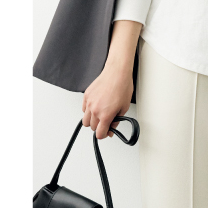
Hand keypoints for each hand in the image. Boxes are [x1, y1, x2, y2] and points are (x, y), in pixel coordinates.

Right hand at [82, 19, 140, 138]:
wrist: (117, 73)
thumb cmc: (122, 87)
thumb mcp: (123, 108)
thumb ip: (116, 121)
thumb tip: (112, 129)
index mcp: (105, 115)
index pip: (99, 133)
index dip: (104, 135)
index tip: (107, 132)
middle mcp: (95, 110)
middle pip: (92, 128)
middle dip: (99, 127)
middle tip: (106, 123)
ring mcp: (89, 103)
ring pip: (85, 120)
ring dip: (92, 121)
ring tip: (100, 115)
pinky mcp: (86, 96)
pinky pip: (83, 109)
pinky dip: (88, 111)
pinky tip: (97, 107)